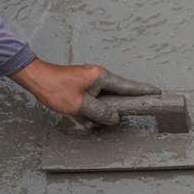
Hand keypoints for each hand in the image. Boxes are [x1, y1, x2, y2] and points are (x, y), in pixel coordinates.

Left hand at [9, 57, 159, 125]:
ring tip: (80, 115)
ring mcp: (92, 80)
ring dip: (96, 112)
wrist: (35, 77)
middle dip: (111, 110)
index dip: (144, 91)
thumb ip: (101, 113)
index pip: (129, 86)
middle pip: (117, 96)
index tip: (158, 94)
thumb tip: (115, 118)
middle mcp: (99, 76)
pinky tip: (79, 113)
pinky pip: (95, 100)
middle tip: (98, 116)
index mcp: (102, 77)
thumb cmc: (54, 88)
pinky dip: (90, 109)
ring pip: (104, 101)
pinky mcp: (85, 85)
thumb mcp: (79, 105)